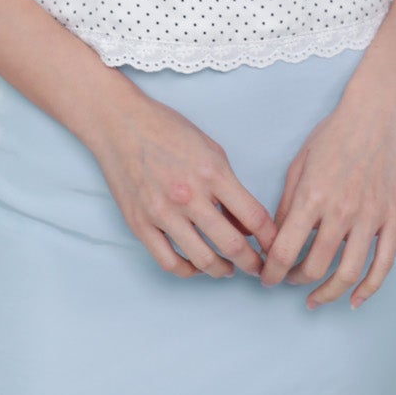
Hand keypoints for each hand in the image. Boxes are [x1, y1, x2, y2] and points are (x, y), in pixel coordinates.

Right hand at [87, 89, 277, 279]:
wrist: (120, 123)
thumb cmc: (167, 130)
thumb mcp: (211, 149)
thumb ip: (231, 187)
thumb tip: (246, 225)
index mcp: (212, 173)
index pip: (254, 218)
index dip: (271, 239)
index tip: (275, 248)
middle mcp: (189, 196)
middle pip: (233, 245)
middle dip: (252, 263)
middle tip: (258, 269)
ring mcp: (162, 212)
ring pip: (202, 260)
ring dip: (222, 271)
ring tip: (228, 269)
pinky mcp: (140, 224)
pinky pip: (168, 262)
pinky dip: (188, 271)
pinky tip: (196, 267)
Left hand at [258, 98, 395, 309]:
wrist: (377, 115)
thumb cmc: (334, 135)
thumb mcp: (299, 164)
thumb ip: (287, 205)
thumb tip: (276, 239)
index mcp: (312, 197)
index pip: (285, 250)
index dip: (272, 272)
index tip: (266, 278)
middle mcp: (342, 211)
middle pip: (315, 267)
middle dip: (295, 281)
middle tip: (288, 281)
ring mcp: (371, 217)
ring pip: (349, 273)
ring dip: (328, 292)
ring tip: (316, 298)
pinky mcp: (394, 219)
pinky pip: (383, 265)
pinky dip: (368, 289)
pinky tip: (354, 300)